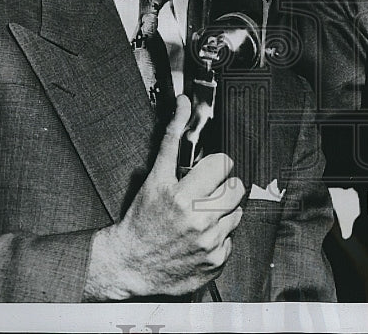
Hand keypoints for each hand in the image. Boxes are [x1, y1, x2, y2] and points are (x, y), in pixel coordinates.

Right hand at [84, 95, 244, 299]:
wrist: (129, 264)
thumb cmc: (140, 219)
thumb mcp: (153, 176)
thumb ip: (172, 138)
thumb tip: (185, 103)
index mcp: (180, 196)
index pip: (223, 164)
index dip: (217, 165)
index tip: (209, 171)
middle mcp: (196, 219)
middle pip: (237, 188)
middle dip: (223, 187)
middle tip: (206, 193)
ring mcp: (208, 242)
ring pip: (238, 212)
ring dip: (223, 212)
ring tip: (201, 216)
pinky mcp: (215, 261)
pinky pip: (232, 238)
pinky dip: (220, 236)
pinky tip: (201, 236)